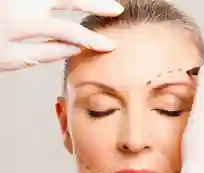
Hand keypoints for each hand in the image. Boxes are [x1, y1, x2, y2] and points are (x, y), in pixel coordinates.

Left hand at [0, 0, 123, 71]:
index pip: (67, 30)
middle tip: (115, 9)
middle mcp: (25, 1)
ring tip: (101, 2)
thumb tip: (76, 49)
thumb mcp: (10, 58)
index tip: (109, 45)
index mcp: (22, 22)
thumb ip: (45, 52)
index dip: (91, 39)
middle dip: (95, 4)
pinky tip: (75, 1)